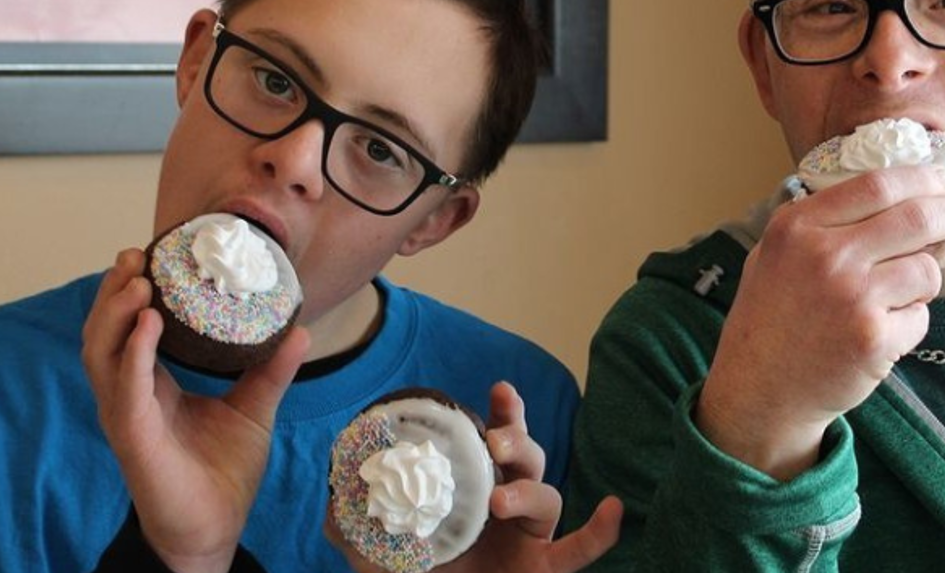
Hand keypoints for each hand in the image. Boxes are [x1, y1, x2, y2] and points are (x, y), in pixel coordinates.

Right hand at [82, 248, 309, 572]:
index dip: (130, 290)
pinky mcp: (132, 435)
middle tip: (136, 255)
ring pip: (100, 351)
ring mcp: (124, 414)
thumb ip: (270, 370)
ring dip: (116, 312)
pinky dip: (135, 351)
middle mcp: (128, 394)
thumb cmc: (222, 474)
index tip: (150, 253)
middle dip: (113, 290)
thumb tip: (302, 330)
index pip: (129, 327)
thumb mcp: (252, 409)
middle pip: (103, 330)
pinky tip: (150, 323)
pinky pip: (126, 386)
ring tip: (139, 279)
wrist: (214, 530)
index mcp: (149, 384)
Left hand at [327, 382, 619, 572]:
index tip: (501, 388)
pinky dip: (599, 533)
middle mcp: (508, 505)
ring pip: (549, 498)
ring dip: (531, 491)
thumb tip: (330, 502)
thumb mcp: (378, 552)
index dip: (505, 413)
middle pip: (529, 459)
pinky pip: (580, 552)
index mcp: (475, 488)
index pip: (495, 441)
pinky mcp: (545, 570)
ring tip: (500, 500)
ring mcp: (530, 538)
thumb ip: (354, 526)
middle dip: (518, 440)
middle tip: (495, 441)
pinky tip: (614, 510)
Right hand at [698, 165, 944, 478]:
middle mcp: (824, 255)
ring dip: (922, 282)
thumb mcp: (775, 252)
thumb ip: (821, 222)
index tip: (943, 181)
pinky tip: (876, 334)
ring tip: (892, 299)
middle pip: (917, 217)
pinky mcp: (874, 337)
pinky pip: (920, 316)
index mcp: (797, 226)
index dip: (921, 179)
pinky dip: (908, 323)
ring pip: (926, 270)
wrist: (759, 386)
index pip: (876, 185)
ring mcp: (851, 297)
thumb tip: (891, 190)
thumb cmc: (771, 316)